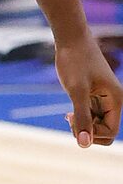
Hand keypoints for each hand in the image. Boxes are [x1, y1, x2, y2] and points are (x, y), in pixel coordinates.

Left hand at [54, 34, 120, 148]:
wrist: (70, 39)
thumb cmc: (74, 61)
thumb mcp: (76, 91)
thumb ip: (82, 118)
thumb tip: (85, 144)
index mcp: (116, 100)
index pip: (110, 133)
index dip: (92, 134)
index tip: (75, 119)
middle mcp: (113, 101)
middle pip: (103, 132)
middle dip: (86, 131)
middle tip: (70, 118)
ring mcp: (103, 99)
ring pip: (95, 125)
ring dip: (81, 125)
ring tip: (68, 114)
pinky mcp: (92, 96)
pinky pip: (89, 117)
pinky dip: (78, 118)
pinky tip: (68, 114)